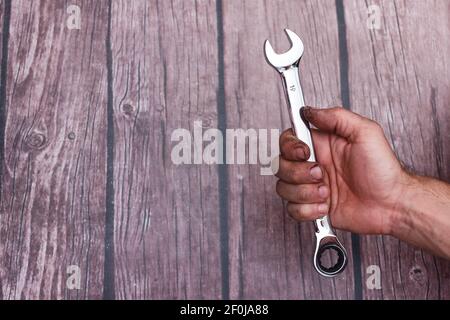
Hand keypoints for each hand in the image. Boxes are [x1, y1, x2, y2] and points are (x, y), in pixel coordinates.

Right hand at [276, 106, 410, 234]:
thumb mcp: (365, 132)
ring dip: (305, 193)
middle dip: (298, 173)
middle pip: (280, 165)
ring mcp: (311, 187)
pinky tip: (326, 206)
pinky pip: (292, 210)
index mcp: (321, 145)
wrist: (391, 204)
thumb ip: (336, 116)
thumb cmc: (383, 170)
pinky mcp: (312, 207)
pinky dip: (308, 210)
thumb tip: (308, 111)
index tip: (304, 152)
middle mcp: (312, 165)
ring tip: (327, 193)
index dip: (289, 147)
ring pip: (283, 188)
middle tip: (321, 175)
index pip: (288, 140)